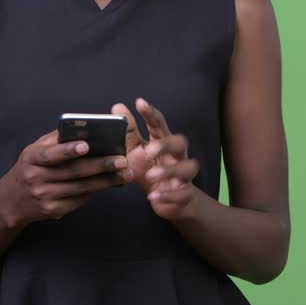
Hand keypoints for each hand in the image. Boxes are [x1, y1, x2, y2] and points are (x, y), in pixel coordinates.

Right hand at [0, 130, 132, 227]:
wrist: (11, 201)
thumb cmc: (30, 167)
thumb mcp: (35, 150)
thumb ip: (57, 139)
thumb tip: (85, 127)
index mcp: (32, 158)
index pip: (50, 154)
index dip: (68, 150)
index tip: (87, 145)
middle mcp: (36, 178)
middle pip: (73, 172)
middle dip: (100, 165)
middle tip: (122, 160)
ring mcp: (44, 196)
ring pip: (80, 188)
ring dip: (105, 181)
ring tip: (125, 174)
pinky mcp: (53, 211)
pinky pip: (79, 200)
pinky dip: (96, 191)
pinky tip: (111, 184)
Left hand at [115, 98, 200, 220]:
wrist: (169, 201)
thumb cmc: (151, 171)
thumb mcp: (135, 151)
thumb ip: (128, 132)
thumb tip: (118, 107)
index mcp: (163, 143)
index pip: (159, 124)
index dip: (151, 114)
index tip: (140, 103)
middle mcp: (176, 156)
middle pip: (180, 142)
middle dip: (166, 144)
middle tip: (149, 150)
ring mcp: (183, 175)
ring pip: (187, 167)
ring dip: (169, 170)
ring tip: (151, 175)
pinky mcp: (185, 193)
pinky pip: (182, 193)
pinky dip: (168, 195)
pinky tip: (153, 196)